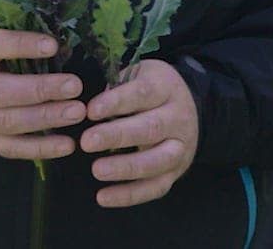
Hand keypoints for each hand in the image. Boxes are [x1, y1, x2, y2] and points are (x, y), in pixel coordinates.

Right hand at [0, 26, 85, 160]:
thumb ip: (18, 28)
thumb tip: (63, 26)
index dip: (21, 45)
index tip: (54, 46)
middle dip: (40, 90)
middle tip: (75, 86)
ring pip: (7, 122)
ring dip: (45, 119)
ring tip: (78, 112)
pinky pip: (12, 148)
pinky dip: (41, 148)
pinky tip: (68, 144)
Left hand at [80, 59, 199, 206]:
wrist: (189, 109)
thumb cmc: (151, 91)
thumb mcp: (139, 76)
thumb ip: (116, 88)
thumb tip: (84, 107)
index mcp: (166, 88)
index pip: (143, 93)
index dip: (116, 102)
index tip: (90, 111)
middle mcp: (178, 117)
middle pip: (151, 127)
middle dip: (118, 135)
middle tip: (87, 141)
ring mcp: (180, 147)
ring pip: (156, 161)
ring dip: (126, 167)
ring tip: (97, 170)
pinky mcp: (176, 172)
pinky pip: (155, 188)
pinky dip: (129, 195)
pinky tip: (103, 197)